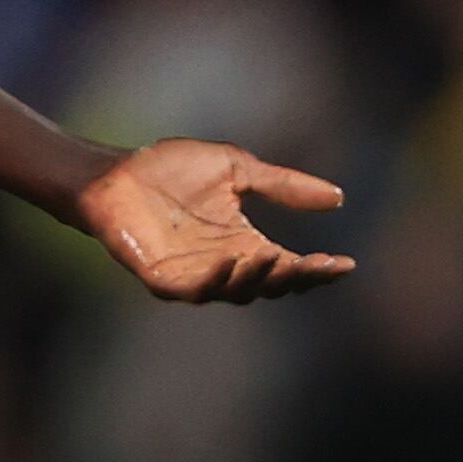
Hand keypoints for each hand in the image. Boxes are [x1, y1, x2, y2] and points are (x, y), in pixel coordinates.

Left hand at [77, 138, 353, 302]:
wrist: (117, 171)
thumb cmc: (172, 169)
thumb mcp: (238, 169)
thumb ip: (283, 185)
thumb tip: (338, 198)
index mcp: (245, 242)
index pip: (289, 266)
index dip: (318, 270)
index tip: (346, 265)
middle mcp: (224, 265)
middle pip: (270, 286)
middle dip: (296, 278)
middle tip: (318, 265)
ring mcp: (194, 276)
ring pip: (237, 292)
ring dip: (258, 279)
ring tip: (275, 257)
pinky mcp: (163, 278)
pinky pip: (195, 290)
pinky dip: (215, 281)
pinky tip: (231, 262)